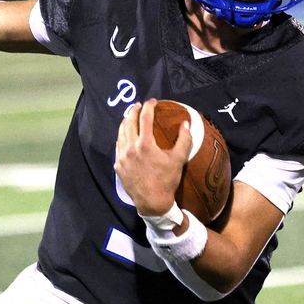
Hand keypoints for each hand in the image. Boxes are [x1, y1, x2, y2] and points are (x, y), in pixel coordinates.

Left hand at [114, 99, 192, 216]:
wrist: (153, 202)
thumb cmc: (167, 180)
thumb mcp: (179, 159)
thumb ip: (185, 139)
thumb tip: (186, 123)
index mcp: (145, 144)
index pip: (145, 118)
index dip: (149, 106)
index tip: (153, 101)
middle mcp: (130, 148)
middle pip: (128, 122)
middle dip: (133, 111)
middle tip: (139, 105)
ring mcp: (121, 157)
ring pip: (120, 133)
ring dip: (125, 122)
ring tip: (130, 117)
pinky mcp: (118, 166)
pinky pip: (117, 146)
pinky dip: (121, 137)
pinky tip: (125, 137)